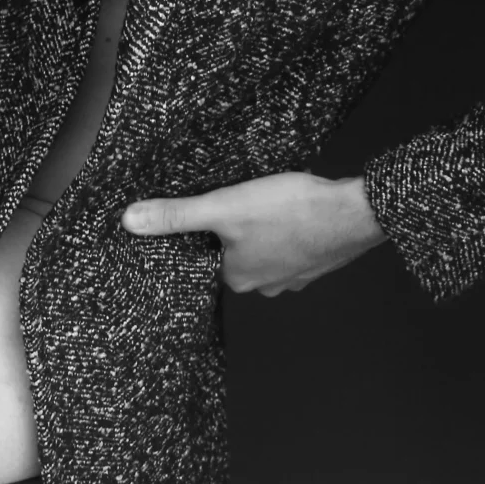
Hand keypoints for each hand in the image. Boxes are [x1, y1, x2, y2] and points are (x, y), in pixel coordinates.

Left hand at [120, 170, 386, 296]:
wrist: (354, 211)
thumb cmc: (290, 210)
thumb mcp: (224, 206)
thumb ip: (177, 215)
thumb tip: (130, 222)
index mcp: (237, 279)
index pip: (207, 255)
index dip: (206, 230)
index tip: (210, 207)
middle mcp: (265, 285)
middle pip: (236, 251)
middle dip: (237, 226)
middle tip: (241, 197)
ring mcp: (296, 276)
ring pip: (266, 246)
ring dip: (264, 224)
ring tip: (267, 198)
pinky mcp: (318, 260)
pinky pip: (292, 241)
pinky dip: (289, 225)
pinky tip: (293, 204)